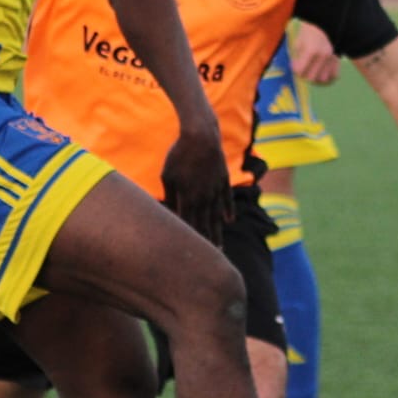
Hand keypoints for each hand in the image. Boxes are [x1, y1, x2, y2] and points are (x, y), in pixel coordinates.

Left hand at [159, 124, 231, 247]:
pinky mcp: (223, 179)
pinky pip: (226, 199)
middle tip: (208, 261)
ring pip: (217, 216)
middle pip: (205, 225)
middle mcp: (204, 198)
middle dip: (206, 244)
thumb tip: (168, 213)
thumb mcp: (167, 176)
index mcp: (188, 198)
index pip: (189, 225)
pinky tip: (229, 221)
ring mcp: (216, 189)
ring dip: (218, 233)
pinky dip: (228, 210)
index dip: (190, 241)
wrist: (201, 136)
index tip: (189, 256)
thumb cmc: (178, 155)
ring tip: (220, 248)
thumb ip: (169, 196)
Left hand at [292, 22, 340, 85]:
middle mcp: (322, 56)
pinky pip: (334, 75)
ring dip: (316, 77)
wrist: (326, 21)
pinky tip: (322, 72)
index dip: (295, 70)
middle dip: (304, 75)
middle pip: (311, 78)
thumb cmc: (310, 29)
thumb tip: (294, 68)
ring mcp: (331, 58)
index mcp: (311, 50)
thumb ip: (296, 56)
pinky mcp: (338, 58)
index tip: (294, 66)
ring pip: (323, 79)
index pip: (300, 70)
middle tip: (302, 69)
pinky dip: (328, 76)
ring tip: (312, 71)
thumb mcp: (299, 41)